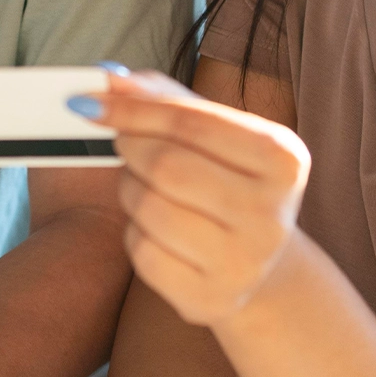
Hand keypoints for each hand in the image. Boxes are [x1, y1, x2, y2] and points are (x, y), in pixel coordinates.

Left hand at [71, 70, 310, 329]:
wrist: (259, 265)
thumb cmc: (228, 182)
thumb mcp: (217, 134)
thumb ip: (168, 100)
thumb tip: (111, 78)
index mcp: (283, 158)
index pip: (192, 122)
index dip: (135, 108)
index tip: (92, 99)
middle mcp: (271, 213)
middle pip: (167, 165)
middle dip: (131, 147)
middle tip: (122, 142)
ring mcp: (244, 262)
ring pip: (149, 208)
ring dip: (129, 189)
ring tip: (143, 185)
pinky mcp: (210, 299)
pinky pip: (142, 252)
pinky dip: (133, 233)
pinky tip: (153, 229)